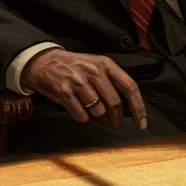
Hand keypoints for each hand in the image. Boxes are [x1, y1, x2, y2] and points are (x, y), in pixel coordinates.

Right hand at [20, 48, 147, 130]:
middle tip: (114, 123)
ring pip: (98, 112)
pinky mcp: (64, 92)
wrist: (44, 62)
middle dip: (116, 119)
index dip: (138, 107)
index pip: (129, 86)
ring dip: (98, 119)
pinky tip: (81, 113)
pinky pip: (82, 116)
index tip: (142, 123)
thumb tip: (128, 109)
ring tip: (93, 114)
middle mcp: (93, 71)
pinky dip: (84, 120)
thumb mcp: (96, 66)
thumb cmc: (74, 67)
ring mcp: (78, 81)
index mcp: (105, 64)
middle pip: (115, 103)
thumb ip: (112, 82)